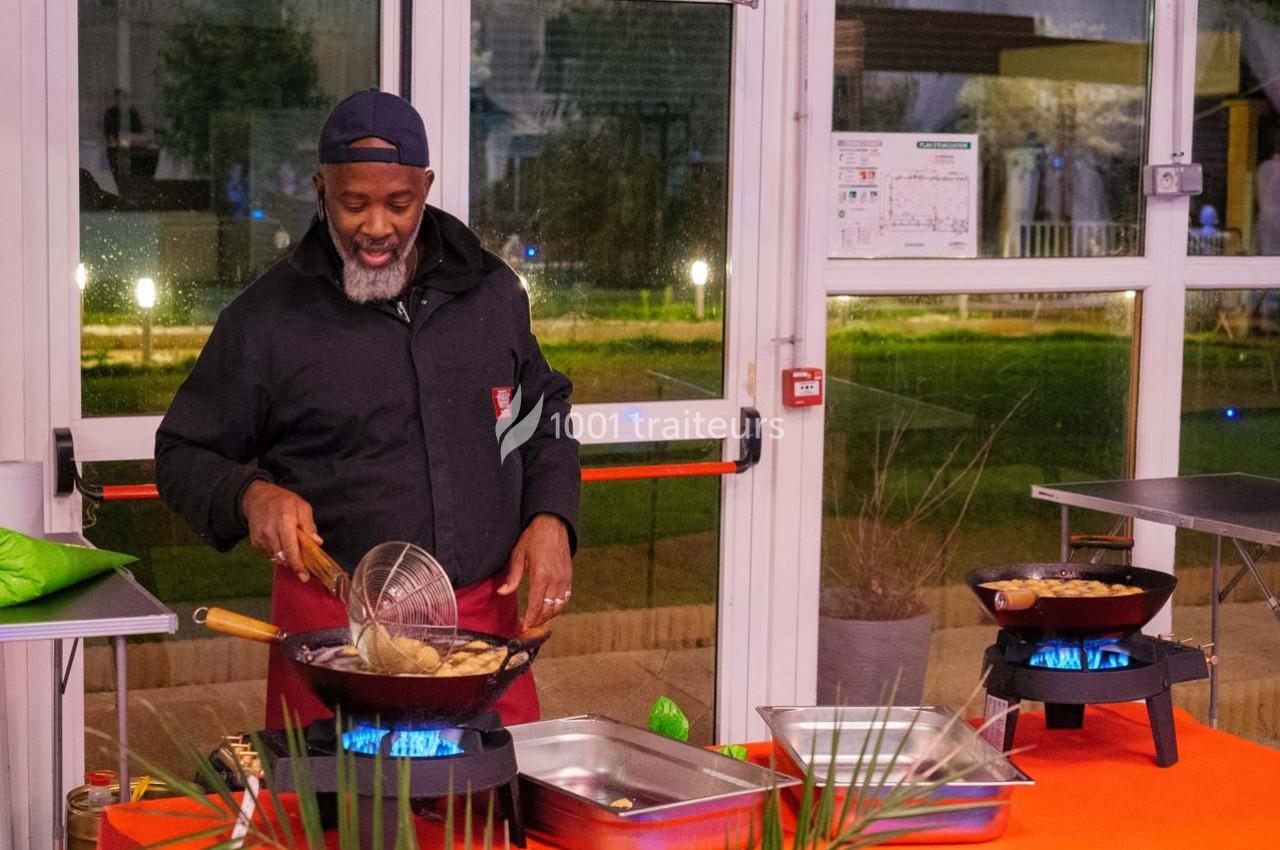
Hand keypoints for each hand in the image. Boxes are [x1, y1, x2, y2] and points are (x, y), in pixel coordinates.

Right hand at [242, 481, 321, 582]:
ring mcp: (261, 538)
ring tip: (293, 549)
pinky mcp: (255, 543)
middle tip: (304, 570)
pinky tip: (281, 542)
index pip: (291, 547)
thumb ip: (309, 525)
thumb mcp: (301, 506)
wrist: (256, 498)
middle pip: (283, 556)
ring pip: (277, 557)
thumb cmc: (283, 501)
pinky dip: (278, 553)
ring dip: (287, 558)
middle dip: (295, 565)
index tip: (304, 576)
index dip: (298, 564)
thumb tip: (317, 542)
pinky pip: (270, 554)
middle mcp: (270, 531)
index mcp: (284, 521)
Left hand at [497, 514, 571, 630]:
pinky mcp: (569, 576)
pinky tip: (550, 609)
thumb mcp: (518, 555)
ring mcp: (564, 579)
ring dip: (549, 616)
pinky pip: (566, 598)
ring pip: (559, 606)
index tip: (524, 626)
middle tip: (530, 627)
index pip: (536, 604)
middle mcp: (555, 579)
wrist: (552, 525)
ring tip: (539, 620)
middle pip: (548, 609)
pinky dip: (559, 607)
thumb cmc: (533, 538)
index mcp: (540, 575)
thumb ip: (512, 577)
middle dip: (539, 621)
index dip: (530, 618)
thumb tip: (502, 592)